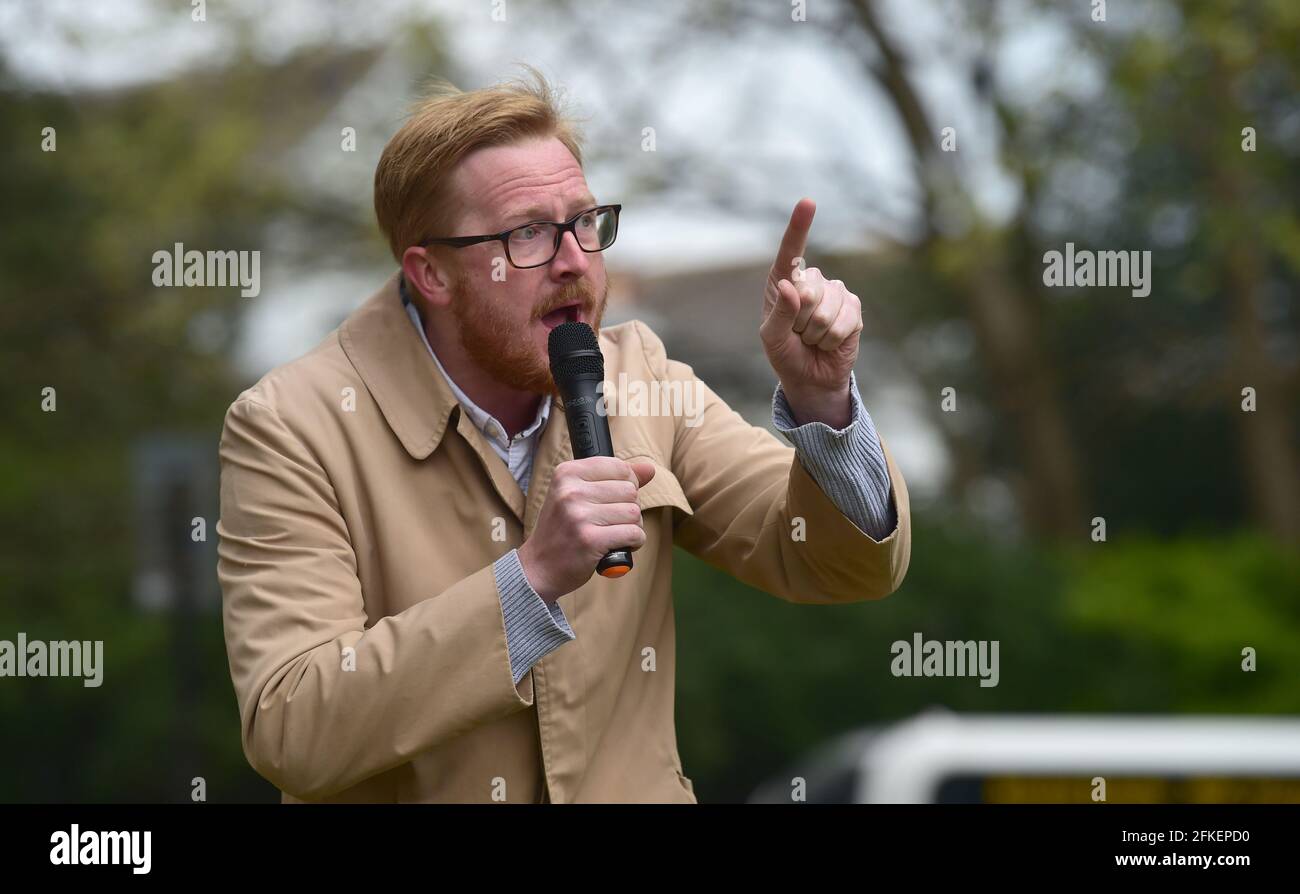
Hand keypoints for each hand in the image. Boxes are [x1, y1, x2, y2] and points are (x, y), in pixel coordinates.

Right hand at [517, 457, 656, 602]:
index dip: (626, 485)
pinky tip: (618, 546)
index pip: (620, 467)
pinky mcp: (590, 540)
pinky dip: (634, 542)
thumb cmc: (562, 529)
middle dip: (629, 508)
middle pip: (630, 490)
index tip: (611, 501)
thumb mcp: (578, 495)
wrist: (539, 567)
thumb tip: (650, 468)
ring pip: (634, 513)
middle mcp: (570, 491)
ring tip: (613, 534)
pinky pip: (634, 534)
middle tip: (610, 522)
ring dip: (632, 527)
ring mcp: (579, 516)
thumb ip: (614, 479)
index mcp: (566, 473)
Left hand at [759, 198, 862, 426]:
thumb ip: (779, 313)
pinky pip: (845, 321)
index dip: (800, 226)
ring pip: (826, 309)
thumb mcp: (771, 337)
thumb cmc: (785, 353)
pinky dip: (833, 338)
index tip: (808, 202)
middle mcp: (811, 281)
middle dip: (800, 320)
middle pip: (808, 290)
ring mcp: (835, 293)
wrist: (810, 377)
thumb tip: (792, 285)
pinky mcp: (853, 308)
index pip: (792, 251)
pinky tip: (829, 342)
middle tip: (798, 333)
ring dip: (816, 333)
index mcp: (784, 281)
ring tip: (812, 338)